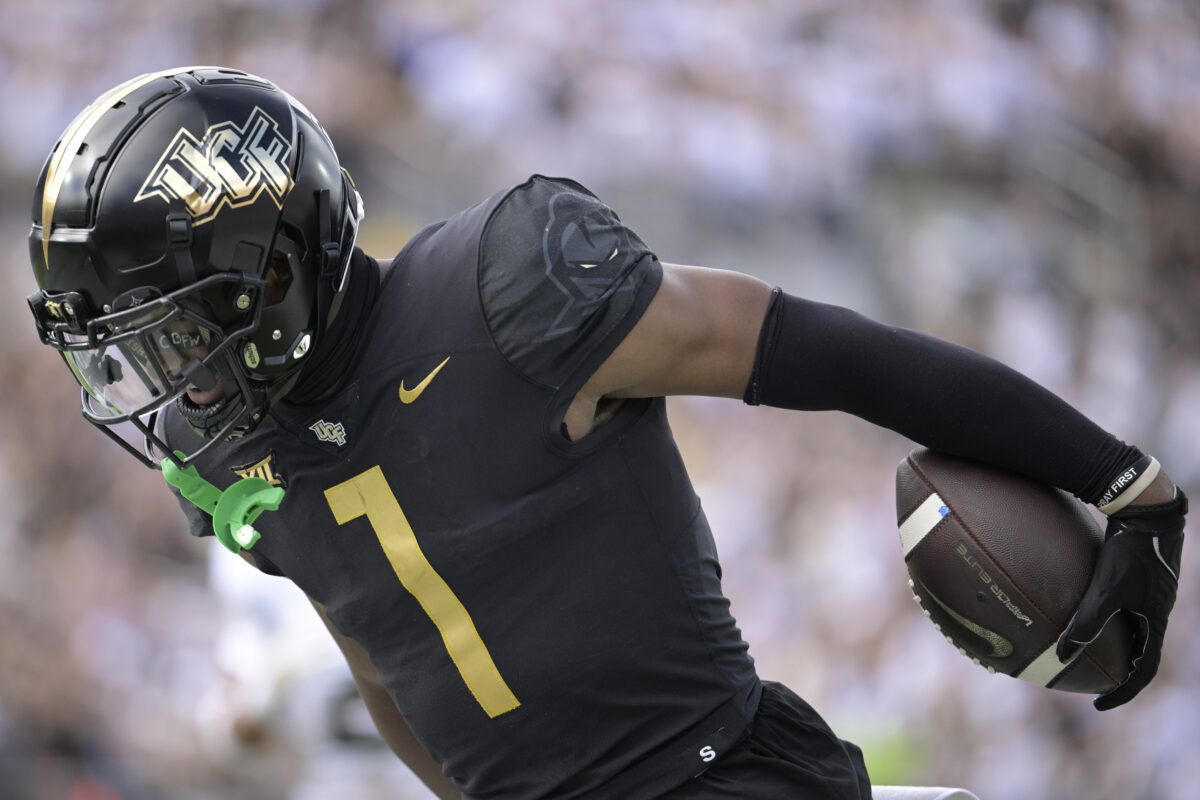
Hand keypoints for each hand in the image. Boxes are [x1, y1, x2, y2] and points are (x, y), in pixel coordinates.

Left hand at [1056, 488, 1186, 709]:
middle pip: (1138, 651)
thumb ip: (1086, 621)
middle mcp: (1155, 610)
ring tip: (1079, 647)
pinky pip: (1118, 604)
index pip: (1144, 671)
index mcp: (1155, 622)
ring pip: (1128, 627)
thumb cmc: (1131, 550)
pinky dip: (1099, 613)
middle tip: (1089, 680)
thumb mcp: (1107, 589)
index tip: (1100, 705)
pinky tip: (1071, 604)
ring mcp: (1147, 593)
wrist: (1147, 510)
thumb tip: (1061, 653)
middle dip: (1116, 670)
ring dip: (1108, 641)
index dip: (1124, 692)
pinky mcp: (1137, 575)